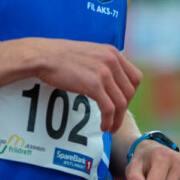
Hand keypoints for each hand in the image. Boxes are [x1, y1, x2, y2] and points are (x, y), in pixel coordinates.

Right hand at [26, 39, 141, 133]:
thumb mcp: (89, 52)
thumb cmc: (61, 56)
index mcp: (112, 53)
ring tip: (110, 128)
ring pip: (121, 103)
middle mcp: (112, 61)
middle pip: (130, 92)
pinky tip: (103, 126)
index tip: (122, 103)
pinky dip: (109, 121)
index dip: (131, 94)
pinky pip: (109, 108)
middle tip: (116, 119)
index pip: (136, 77)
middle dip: (125, 109)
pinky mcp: (93, 85)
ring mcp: (104, 73)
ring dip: (118, 119)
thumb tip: (110, 78)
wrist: (43, 56)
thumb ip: (102, 62)